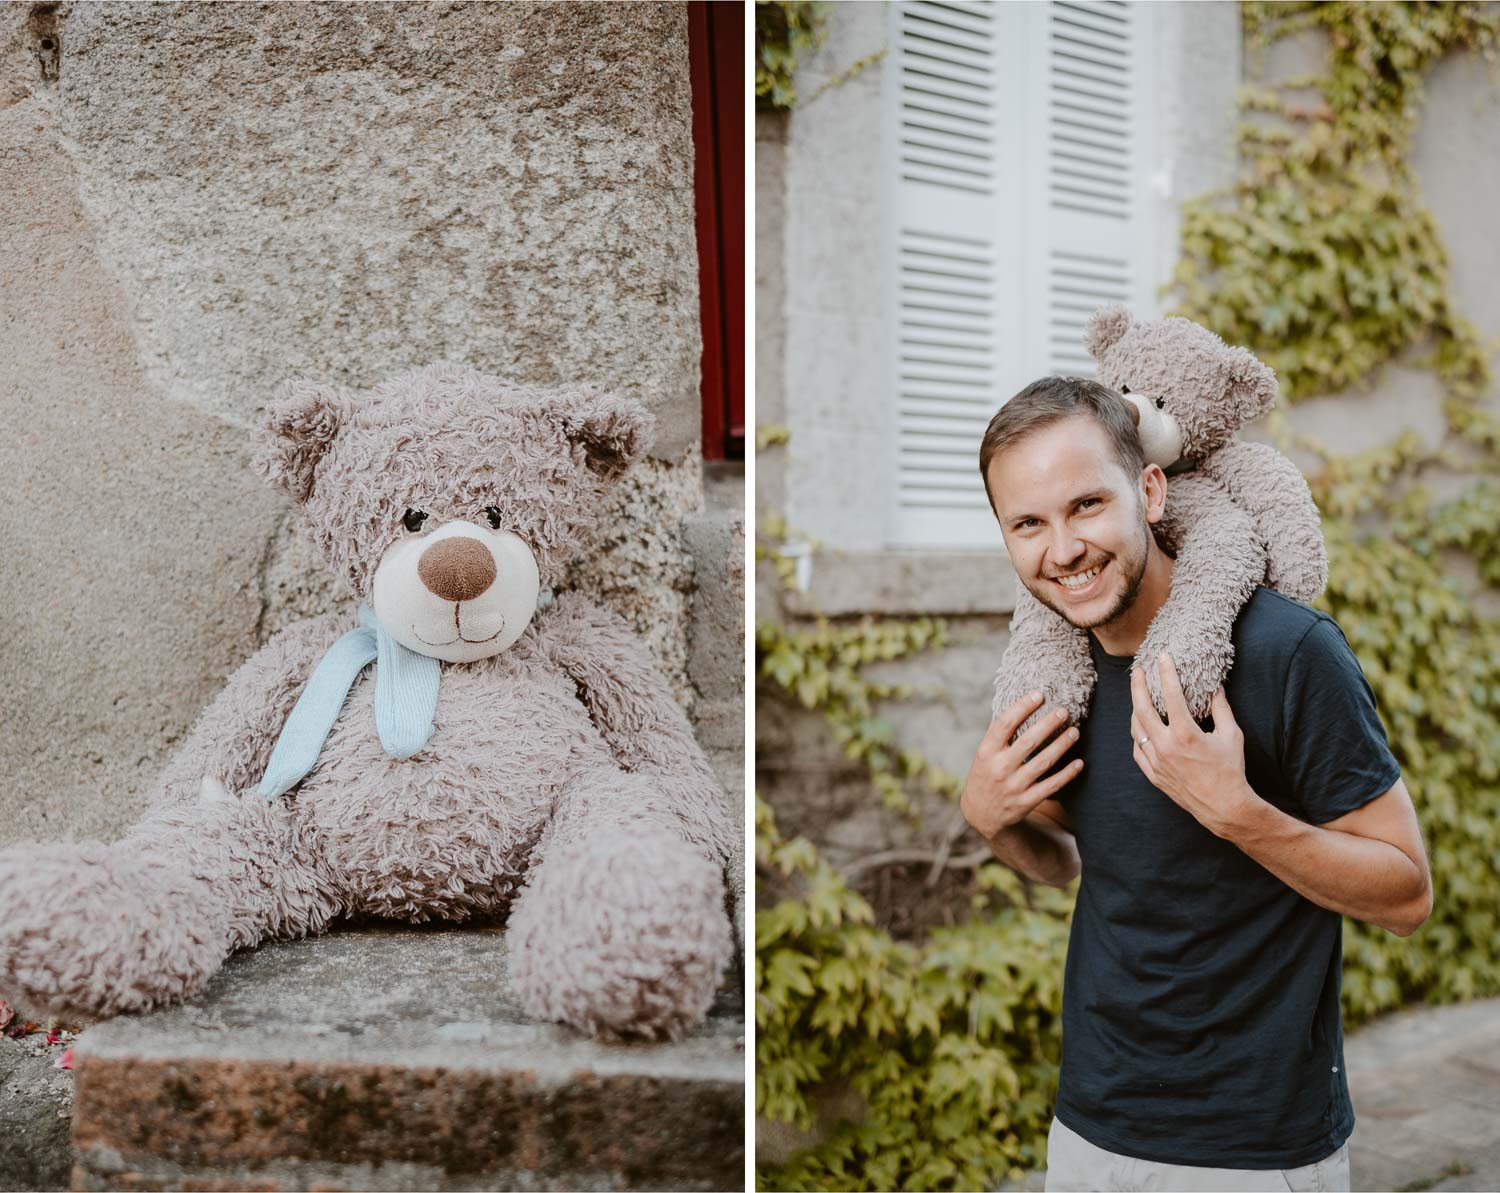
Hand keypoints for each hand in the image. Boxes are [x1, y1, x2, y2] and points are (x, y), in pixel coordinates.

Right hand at [961, 692, 1082, 840]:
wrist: (980, 813)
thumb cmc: (986, 774)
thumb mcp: (984, 755)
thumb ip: (999, 736)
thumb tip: (1023, 705)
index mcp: (986, 752)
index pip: (1004, 724)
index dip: (1022, 707)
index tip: (1039, 695)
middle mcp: (999, 768)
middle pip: (1028, 741)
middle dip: (1048, 724)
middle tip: (1064, 711)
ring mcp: (1013, 786)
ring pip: (1043, 762)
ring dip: (1062, 745)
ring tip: (1075, 732)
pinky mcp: (1026, 802)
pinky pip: (1051, 785)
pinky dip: (1067, 774)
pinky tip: (1079, 763)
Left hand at [1129, 654, 1257, 838]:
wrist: (1223, 807)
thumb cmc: (1230, 770)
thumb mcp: (1231, 735)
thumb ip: (1221, 708)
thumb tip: (1215, 686)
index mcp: (1185, 734)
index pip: (1170, 695)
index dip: (1166, 673)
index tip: (1162, 657)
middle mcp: (1165, 747)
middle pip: (1142, 708)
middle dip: (1138, 686)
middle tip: (1139, 671)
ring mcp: (1156, 762)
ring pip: (1136, 729)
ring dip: (1135, 709)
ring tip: (1139, 696)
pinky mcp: (1153, 775)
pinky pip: (1137, 749)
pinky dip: (1138, 735)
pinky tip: (1141, 727)